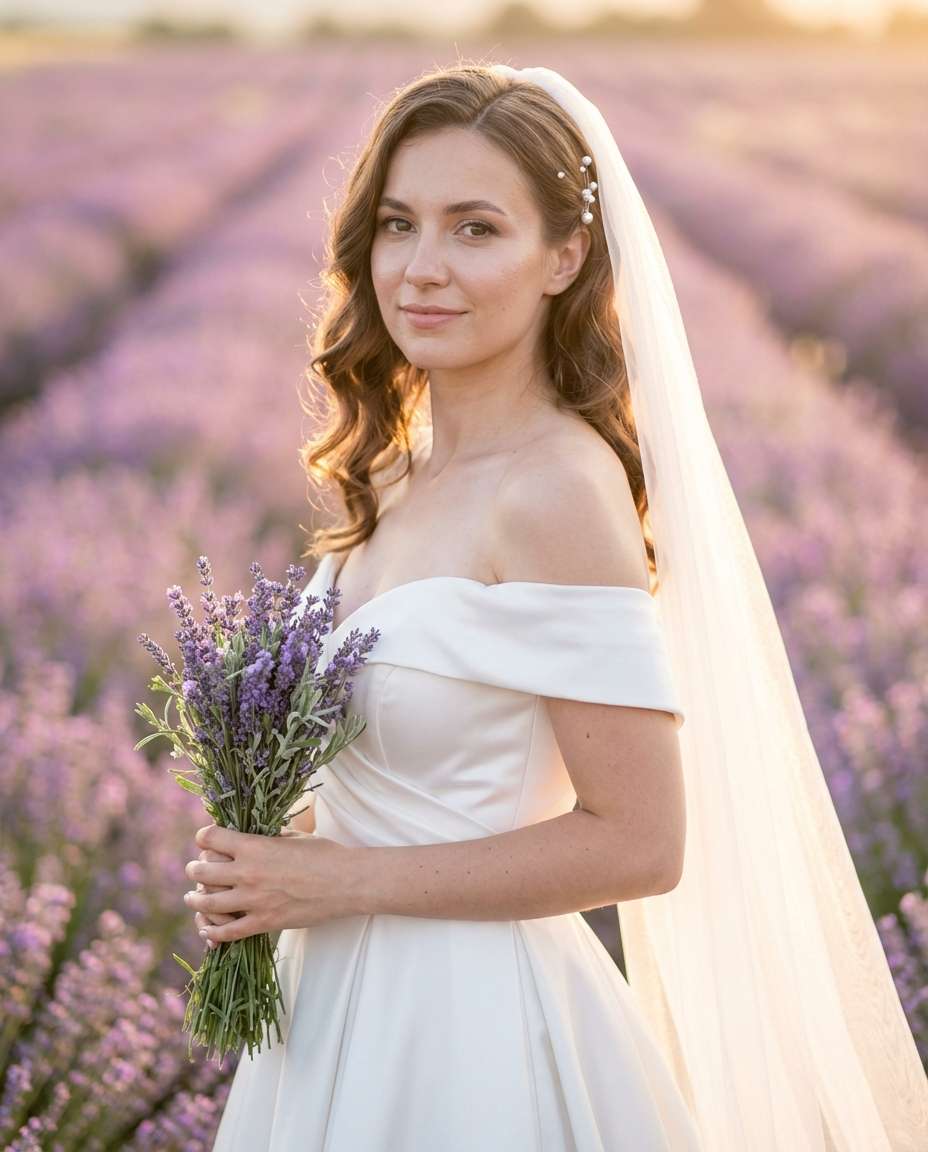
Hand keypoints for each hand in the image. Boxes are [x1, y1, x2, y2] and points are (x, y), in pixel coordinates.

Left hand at [184, 823, 360, 944]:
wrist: (346, 882)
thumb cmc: (324, 853)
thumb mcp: (293, 836)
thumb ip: (267, 837)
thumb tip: (252, 837)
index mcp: (254, 846)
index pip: (211, 838)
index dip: (205, 837)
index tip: (206, 839)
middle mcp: (247, 872)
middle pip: (202, 871)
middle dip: (195, 869)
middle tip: (195, 870)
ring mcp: (253, 900)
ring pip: (208, 903)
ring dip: (195, 900)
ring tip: (193, 898)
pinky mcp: (263, 923)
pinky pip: (228, 932)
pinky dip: (213, 932)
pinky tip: (207, 929)